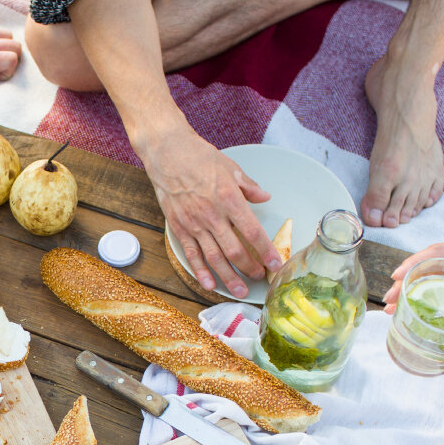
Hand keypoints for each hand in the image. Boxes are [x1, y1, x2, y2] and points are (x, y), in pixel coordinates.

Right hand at [139, 130, 274, 295]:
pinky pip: (192, 254)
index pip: (253, 232)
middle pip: (235, 250)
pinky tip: (210, 284)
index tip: (276, 263)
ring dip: (229, 277)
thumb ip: (249, 187)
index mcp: (229, 199)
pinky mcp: (179, 227)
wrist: (167, 153)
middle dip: (250, 268)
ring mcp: (194, 223)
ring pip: (214, 258)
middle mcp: (212, 215)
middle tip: (260, 278)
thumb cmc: (200, 157)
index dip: (266, 251)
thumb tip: (265, 198)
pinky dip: (201, 271)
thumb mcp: (231, 167)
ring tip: (240, 291)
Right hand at [384, 235, 443, 352]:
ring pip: (429, 266)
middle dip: (406, 279)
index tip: (397, 277)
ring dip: (410, 282)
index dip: (414, 263)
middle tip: (388, 300)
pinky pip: (437, 271)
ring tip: (392, 304)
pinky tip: (412, 300)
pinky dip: (422, 284)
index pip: (437, 252)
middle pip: (427, 260)